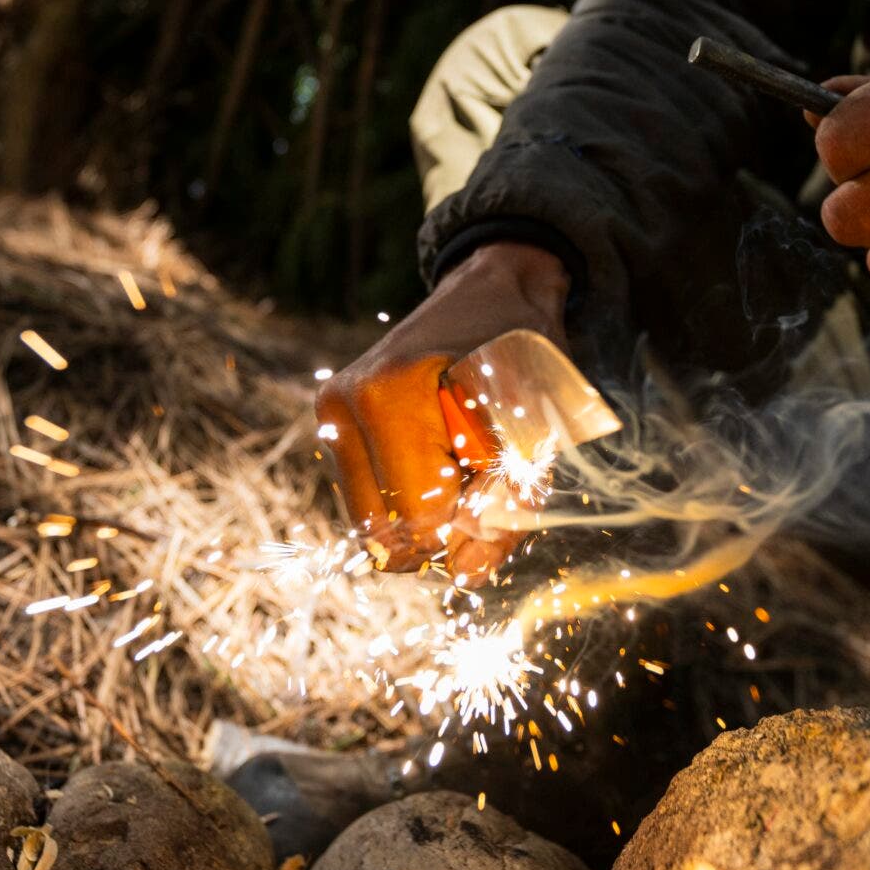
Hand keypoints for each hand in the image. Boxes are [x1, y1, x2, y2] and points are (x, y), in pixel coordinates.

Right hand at [315, 241, 569, 581]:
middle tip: (484, 475)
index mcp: (391, 395)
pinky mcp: (331, 422)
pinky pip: (367, 500)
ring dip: (425, 515)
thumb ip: (508, 509)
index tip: (505, 483)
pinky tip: (437, 456)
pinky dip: (408, 498)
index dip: (473, 527)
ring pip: (371, 524)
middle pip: (385, 532)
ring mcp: (330, 411)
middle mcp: (345, 403)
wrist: (494, 290)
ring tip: (461, 460)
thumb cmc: (524, 354)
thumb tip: (465, 579)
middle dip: (444, 528)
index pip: (420, 519)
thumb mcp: (538, 429)